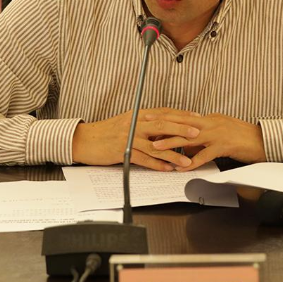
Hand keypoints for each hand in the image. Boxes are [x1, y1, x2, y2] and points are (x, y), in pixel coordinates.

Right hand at [71, 108, 201, 171]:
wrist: (84, 140)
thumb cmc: (106, 133)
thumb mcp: (128, 123)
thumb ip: (145, 125)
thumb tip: (165, 130)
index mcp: (138, 115)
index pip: (164, 112)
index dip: (181, 115)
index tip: (197, 118)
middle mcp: (135, 123)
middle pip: (162, 124)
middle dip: (182, 128)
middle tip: (197, 133)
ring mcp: (128, 137)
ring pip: (155, 144)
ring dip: (172, 153)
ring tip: (186, 160)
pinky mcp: (122, 151)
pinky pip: (143, 158)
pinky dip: (156, 164)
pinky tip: (167, 169)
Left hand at [145, 111, 265, 171]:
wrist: (264, 140)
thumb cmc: (243, 138)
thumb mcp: (219, 135)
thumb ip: (202, 139)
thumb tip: (186, 147)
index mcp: (209, 119)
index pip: (182, 117)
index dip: (165, 117)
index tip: (149, 116)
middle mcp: (211, 123)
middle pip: (181, 123)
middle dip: (162, 125)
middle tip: (144, 125)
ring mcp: (217, 133)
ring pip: (189, 137)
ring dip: (171, 143)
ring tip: (156, 147)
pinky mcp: (225, 145)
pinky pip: (205, 154)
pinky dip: (192, 161)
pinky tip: (182, 167)